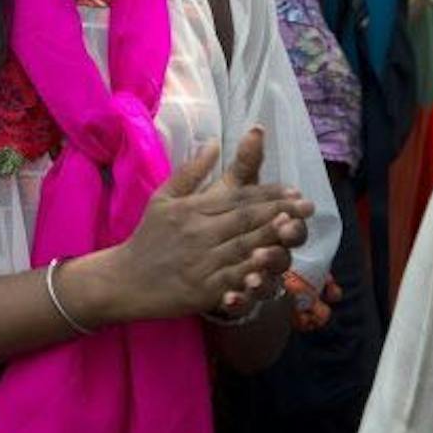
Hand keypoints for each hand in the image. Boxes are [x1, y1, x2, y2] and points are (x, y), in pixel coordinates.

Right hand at [98, 130, 313, 321]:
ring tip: (294, 228)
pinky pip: (232, 279)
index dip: (266, 193)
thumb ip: (191, 171)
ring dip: (270, 237)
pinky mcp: (201, 289)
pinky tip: (272, 268)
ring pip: (242, 247)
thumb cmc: (148, 237)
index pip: (236, 197)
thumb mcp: (163, 197)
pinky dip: (252, 273)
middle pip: (244, 219)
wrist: (124, 279)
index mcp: (192, 209)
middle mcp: (198, 232)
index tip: (293, 190)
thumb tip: (214, 142)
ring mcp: (201, 262)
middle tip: (308, 206)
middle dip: (278, 211)